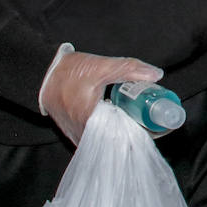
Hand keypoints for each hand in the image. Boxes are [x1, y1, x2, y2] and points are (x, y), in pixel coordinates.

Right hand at [39, 50, 163, 144]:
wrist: (41, 77)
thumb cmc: (67, 73)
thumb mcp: (100, 66)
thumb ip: (129, 69)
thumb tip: (156, 75)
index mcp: (94, 125)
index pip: (130, 137)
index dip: (150, 130)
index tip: (165, 122)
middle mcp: (88, 137)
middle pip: (124, 140)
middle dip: (144, 128)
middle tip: (159, 115)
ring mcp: (82, 138)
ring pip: (114, 139)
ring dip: (130, 128)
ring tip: (146, 115)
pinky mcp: (79, 134)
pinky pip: (104, 136)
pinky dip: (117, 127)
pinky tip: (127, 116)